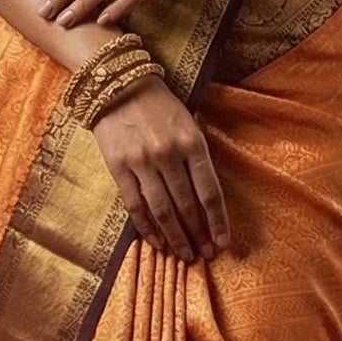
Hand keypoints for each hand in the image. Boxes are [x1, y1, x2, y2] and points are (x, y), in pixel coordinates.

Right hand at [91, 77, 230, 260]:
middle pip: (187, 206)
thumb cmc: (160, 106)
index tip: (223, 243)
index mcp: (192, 142)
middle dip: (198, 234)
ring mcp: (142, 162)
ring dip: (175, 237)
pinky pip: (135, 205)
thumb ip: (197, 158)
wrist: (119, 84)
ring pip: (162, 210)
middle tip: (205, 255)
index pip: (210, 191)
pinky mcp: (119, 167)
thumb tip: (207, 201)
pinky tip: (157, 242)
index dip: (217, 221)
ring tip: (184, 255)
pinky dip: (147, 227)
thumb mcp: (189, 124)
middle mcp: (169, 154)